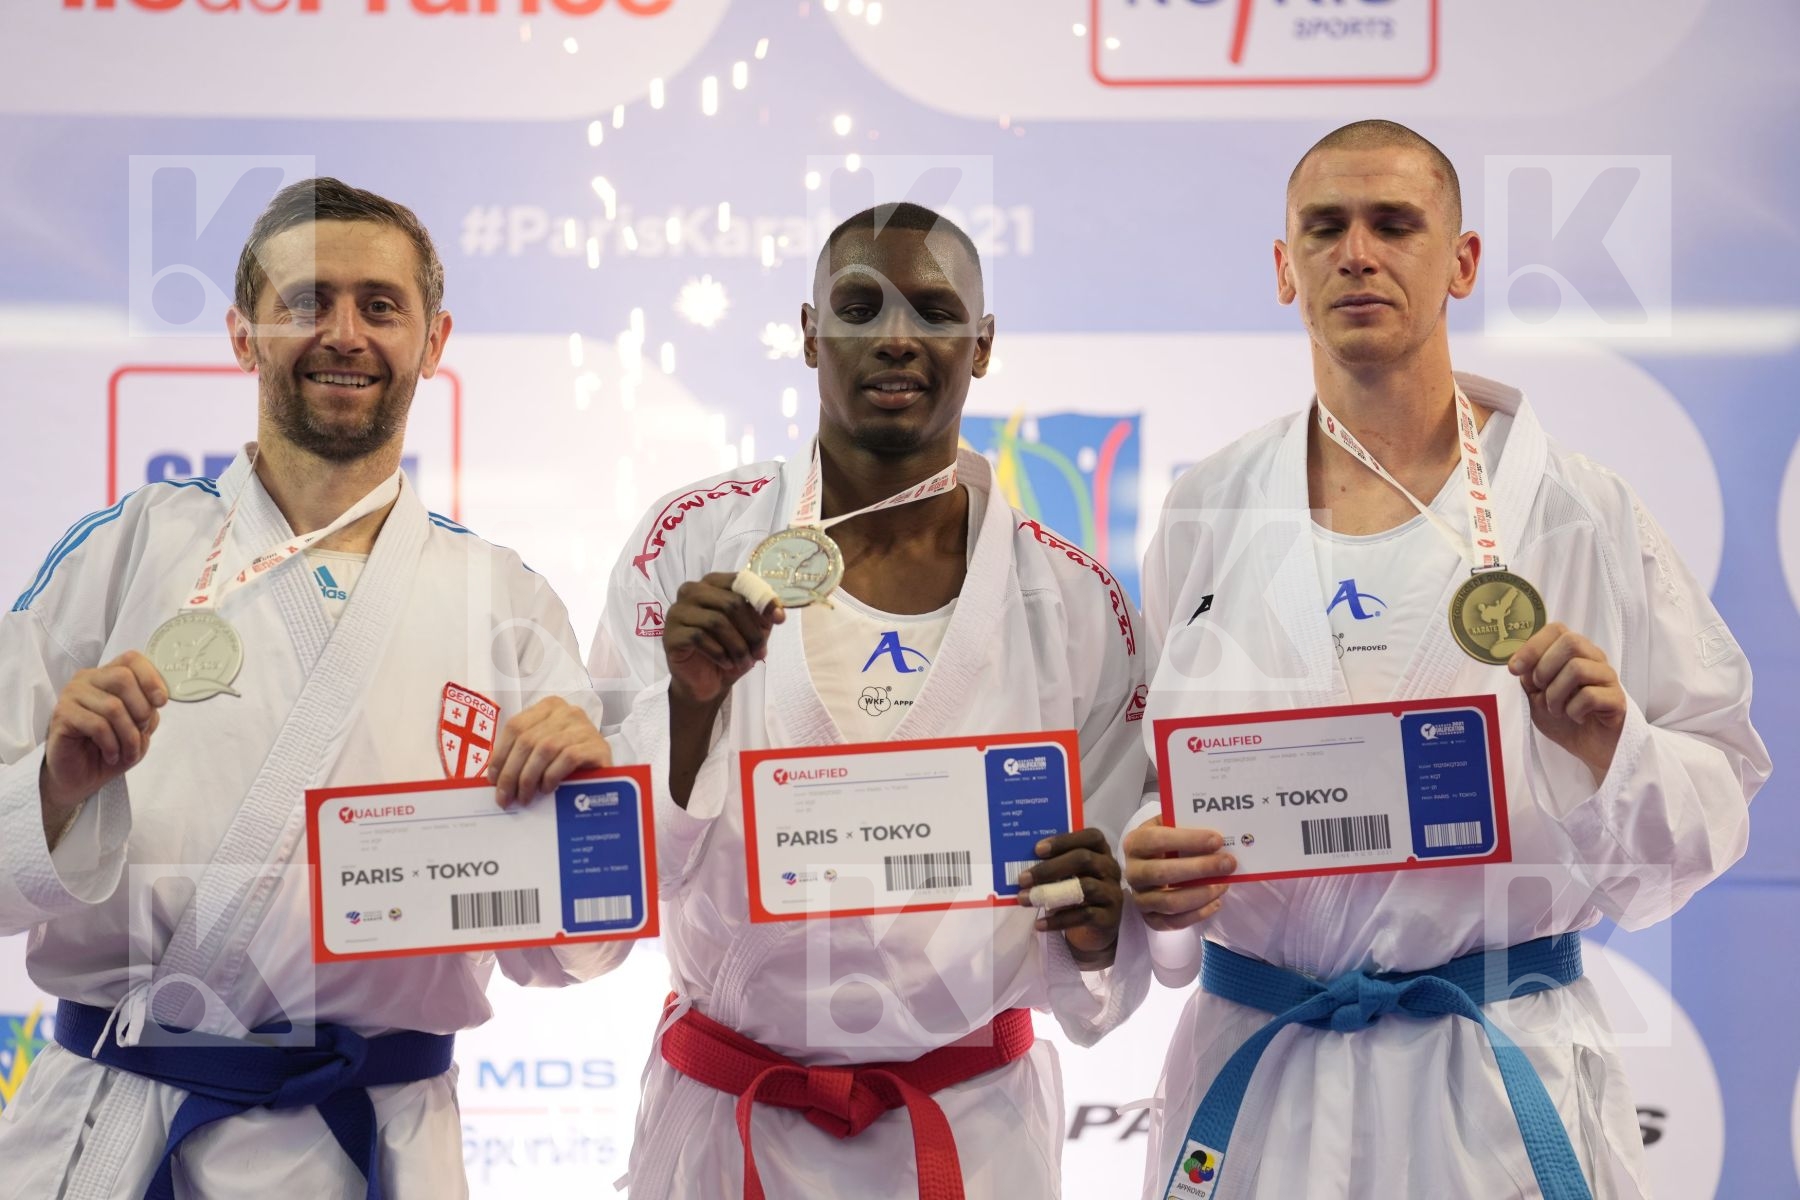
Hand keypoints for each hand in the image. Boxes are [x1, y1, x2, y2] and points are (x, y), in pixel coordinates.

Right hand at [41, 651, 168, 825]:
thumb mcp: (139, 728)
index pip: (131, 659)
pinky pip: (97, 725)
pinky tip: (111, 755)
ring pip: (113, 706)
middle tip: (141, 733)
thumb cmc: (110, 749)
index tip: (161, 702)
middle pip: (123, 678)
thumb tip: (158, 699)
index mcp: (107, 676)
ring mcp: (71, 695)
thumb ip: (148, 709)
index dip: (151, 678)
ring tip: (128, 752)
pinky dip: (112, 744)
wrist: (80, 777)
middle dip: (141, 710)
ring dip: (129, 736)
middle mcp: (87, 679)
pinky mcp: (61, 715)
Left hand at [488, 696, 613, 806]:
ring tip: (525, 797)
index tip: (493, 780)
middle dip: (512, 772)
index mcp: (549, 707)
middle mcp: (567, 711)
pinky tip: (547, 789)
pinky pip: (567, 759)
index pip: (515, 726)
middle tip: (506, 797)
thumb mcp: (543, 751)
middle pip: (528, 740)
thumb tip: (495, 777)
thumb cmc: (570, 763)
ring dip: (529, 777)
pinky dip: (552, 775)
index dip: (500, 754)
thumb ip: (523, 754)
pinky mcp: (597, 745)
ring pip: (545, 749)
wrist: (609, 773)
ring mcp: (583, 726)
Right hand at [664, 573, 784, 706]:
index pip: (739, 581)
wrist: (706, 681)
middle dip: (751, 631)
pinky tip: (727, 663)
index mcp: (712, 583)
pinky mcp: (670, 634)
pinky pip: (699, 637)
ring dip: (737, 646)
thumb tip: (778, 613)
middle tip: (760, 652)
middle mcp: (691, 591)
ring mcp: (677, 612)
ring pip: (716, 621)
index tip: (779, 619)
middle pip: (730, 602)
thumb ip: (763, 615)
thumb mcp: (752, 631)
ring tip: (745, 662)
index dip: (762, 599)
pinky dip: (719, 653)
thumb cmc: (729, 650)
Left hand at [1016, 828, 1123, 964]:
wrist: (1094, 929)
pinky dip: (1059, 920)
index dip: (1064, 840)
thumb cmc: (1076, 892)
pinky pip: (1084, 915)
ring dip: (1050, 893)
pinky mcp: (1110, 917)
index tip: (1037, 849)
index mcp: (1101, 851)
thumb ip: (1054, 865)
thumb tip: (1022, 864)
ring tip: (1025, 899)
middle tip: (1023, 878)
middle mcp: (1111, 869)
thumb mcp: (1068, 874)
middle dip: (1050, 868)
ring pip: (1085, 887)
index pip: (1091, 837)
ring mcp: (1112, 893)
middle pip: (1084, 859)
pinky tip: (1040, 924)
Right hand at [1122, 816, 1235, 932]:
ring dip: (1201, 894)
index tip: (1217, 840)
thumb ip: (1186, 824)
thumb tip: (1218, 827)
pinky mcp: (1150, 918)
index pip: (1156, 840)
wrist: (1152, 864)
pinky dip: (1198, 914)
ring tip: (1223, 885)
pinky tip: (1216, 902)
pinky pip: (1174, 922)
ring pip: (1169, 902)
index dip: (1188, 840)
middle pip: (1162, 873)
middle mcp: (1133, 872)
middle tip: (1228, 863)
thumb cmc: (1167, 842)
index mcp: (1135, 843)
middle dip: (1200, 868)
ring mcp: (1140, 898)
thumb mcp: (1170, 826)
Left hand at [1509, 623, 1626, 782]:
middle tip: (1541, 691)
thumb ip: (1530, 679)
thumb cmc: (1565, 720)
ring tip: (1557, 710)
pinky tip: (1578, 718)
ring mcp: (1608, 678)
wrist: (1590, 749)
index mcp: (1574, 654)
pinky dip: (1574, 710)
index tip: (1514, 669)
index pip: (1557, 630)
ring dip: (1556, 694)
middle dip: (1545, 668)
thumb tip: (1521, 664)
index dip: (1533, 645)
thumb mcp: (1537, 698)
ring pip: (1578, 668)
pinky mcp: (1617, 700)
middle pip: (1571, 642)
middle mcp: (1594, 660)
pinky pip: (1590, 696)